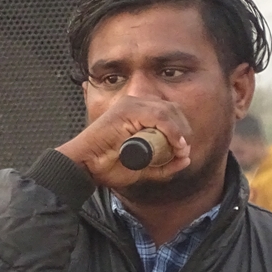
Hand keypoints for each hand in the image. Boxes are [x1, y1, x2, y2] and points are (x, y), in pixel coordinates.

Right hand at [56, 95, 191, 190]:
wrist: (85, 166)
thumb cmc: (107, 166)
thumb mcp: (143, 168)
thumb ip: (163, 165)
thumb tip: (186, 160)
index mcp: (138, 112)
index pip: (170, 112)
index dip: (181, 130)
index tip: (183, 150)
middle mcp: (135, 103)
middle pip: (172, 108)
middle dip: (183, 130)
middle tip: (183, 151)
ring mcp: (130, 104)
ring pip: (167, 110)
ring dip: (178, 131)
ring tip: (179, 149)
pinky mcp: (127, 110)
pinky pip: (158, 116)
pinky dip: (170, 130)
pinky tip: (174, 144)